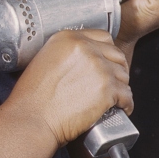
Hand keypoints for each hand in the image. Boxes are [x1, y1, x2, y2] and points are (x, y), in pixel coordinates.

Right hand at [7, 29, 132, 145]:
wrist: (33, 119)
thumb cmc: (32, 98)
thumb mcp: (43, 61)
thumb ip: (64, 54)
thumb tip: (81, 61)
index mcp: (68, 38)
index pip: (103, 37)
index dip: (108, 52)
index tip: (108, 61)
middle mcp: (86, 49)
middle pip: (116, 55)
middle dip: (117, 69)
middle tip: (114, 82)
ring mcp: (99, 68)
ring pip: (123, 75)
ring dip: (121, 87)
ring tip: (116, 97)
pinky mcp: (107, 89)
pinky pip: (126, 95)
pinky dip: (126, 104)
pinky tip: (121, 108)